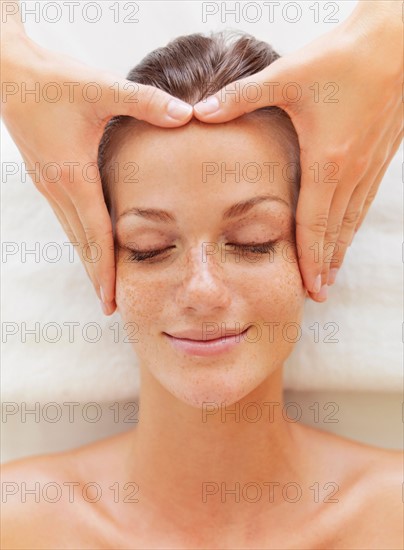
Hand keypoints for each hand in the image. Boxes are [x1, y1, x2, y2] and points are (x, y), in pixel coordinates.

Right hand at [1, 34, 192, 313]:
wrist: (8, 73)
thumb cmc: (53, 81)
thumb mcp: (102, 89)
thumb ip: (146, 102)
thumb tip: (187, 114)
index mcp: (75, 178)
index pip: (96, 236)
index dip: (105, 271)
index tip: (112, 302)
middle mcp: (60, 190)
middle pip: (82, 245)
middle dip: (96, 277)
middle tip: (111, 307)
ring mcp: (50, 186)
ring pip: (73, 235)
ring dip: (88, 261)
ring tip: (103, 285)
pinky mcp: (47, 177)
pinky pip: (67, 219)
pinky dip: (81, 239)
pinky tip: (90, 244)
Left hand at [193, 2, 402, 300]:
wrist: (395, 42)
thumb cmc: (341, 59)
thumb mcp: (286, 76)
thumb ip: (241, 97)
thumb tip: (200, 112)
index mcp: (326, 162)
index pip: (314, 225)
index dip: (309, 260)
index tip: (308, 288)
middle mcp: (350, 172)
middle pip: (335, 232)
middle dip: (325, 266)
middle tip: (317, 295)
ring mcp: (368, 166)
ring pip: (352, 220)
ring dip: (340, 250)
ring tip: (331, 275)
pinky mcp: (378, 156)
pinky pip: (364, 201)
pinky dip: (353, 225)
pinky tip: (348, 233)